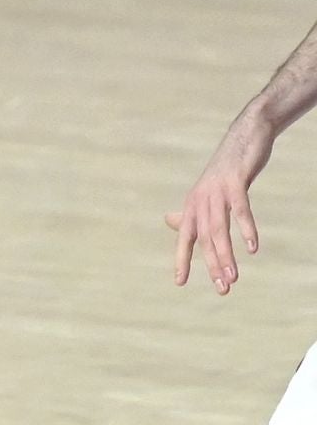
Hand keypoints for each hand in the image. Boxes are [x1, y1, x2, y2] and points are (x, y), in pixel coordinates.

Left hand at [166, 116, 272, 293]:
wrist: (246, 136)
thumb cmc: (226, 169)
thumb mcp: (206, 192)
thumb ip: (191, 211)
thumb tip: (172, 223)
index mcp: (192, 206)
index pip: (184, 238)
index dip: (181, 260)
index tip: (180, 283)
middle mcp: (199, 200)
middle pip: (204, 239)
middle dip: (211, 266)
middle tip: (222, 288)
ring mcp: (217, 191)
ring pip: (219, 229)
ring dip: (226, 255)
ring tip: (233, 276)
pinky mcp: (236, 181)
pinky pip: (240, 210)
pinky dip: (246, 229)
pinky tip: (252, 248)